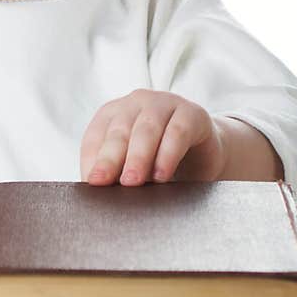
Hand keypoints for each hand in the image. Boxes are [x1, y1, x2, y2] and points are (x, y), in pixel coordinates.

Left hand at [80, 89, 227, 185]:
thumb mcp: (134, 168)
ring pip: (147, 129)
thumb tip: (98, 194)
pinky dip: (168, 154)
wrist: (205, 156)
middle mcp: (136, 103)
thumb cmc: (159, 162)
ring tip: (132, 182)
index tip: (92, 183)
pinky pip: (178, 132)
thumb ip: (115, 175)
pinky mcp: (192, 113)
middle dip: (111, 159)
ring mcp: (165, 103)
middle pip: (119, 131)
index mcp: (113, 114)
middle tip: (106, 183)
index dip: (92, 159)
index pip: (95, 136)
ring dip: (138, 157)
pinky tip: (162, 175)